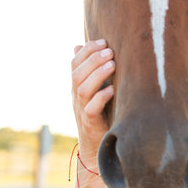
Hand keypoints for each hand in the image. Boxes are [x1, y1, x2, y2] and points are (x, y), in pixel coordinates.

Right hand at [71, 39, 114, 164]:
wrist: (96, 147)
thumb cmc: (100, 114)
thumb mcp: (95, 91)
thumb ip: (91, 71)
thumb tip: (79, 45)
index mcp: (76, 87)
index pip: (74, 64)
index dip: (87, 51)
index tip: (103, 40)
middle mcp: (76, 97)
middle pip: (77, 74)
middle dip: (93, 59)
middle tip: (110, 50)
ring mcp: (81, 110)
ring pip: (83, 89)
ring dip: (98, 75)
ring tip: (113, 64)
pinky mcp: (90, 124)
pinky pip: (91, 109)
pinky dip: (101, 98)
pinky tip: (112, 90)